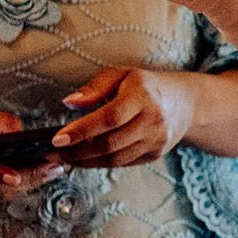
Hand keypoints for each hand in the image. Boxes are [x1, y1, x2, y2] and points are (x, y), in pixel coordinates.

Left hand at [54, 68, 196, 167]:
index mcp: (143, 96)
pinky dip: (101, 163)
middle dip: (78, 151)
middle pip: (111, 143)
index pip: (109, 118)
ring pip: (116, 159)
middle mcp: (153, 120)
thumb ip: (94, 87)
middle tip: (54, 153)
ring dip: (86, 161)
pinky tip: (85, 159)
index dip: (81, 131)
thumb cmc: (146, 86)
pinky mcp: (155, 154)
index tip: (58, 139)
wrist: (184, 103)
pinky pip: (123, 163)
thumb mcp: (120, 74)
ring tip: (64, 158)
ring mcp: (157, 140)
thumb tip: (69, 102)